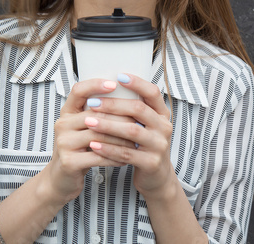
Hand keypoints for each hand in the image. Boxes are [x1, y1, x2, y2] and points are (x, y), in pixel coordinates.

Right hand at [43, 78, 134, 204]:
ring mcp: (64, 143)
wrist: (60, 179)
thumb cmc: (78, 149)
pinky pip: (98, 156)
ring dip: (121, 140)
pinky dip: (115, 157)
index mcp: (66, 112)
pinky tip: (126, 158)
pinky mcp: (69, 162)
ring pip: (99, 136)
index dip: (95, 84)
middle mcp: (62, 124)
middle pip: (95, 114)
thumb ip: (97, 113)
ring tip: (137, 142)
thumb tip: (128, 98)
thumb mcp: (83, 128)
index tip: (114, 84)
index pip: (78, 90)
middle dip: (120, 118)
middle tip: (139, 121)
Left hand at [84, 74, 174, 196]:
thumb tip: (108, 86)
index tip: (119, 76)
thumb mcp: (147, 124)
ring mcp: (159, 145)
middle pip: (138, 109)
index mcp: (162, 113)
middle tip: (92, 103)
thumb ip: (135, 108)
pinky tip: (93, 145)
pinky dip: (108, 148)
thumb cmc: (144, 144)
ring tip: (89, 122)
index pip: (153, 92)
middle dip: (113, 104)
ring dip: (108, 125)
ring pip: (131, 131)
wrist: (157, 177)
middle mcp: (164, 127)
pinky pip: (126, 153)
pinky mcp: (151, 163)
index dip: (137, 83)